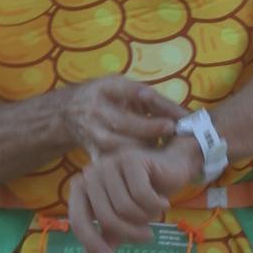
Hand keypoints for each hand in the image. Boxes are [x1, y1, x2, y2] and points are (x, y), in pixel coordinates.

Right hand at [59, 74, 183, 160]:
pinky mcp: (92, 152)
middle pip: (124, 122)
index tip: (169, 112)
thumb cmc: (106, 97)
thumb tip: (185, 116)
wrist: (67, 113)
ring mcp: (92, 133)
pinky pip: (114, 162)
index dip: (150, 101)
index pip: (130, 92)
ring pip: (120, 146)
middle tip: (171, 130)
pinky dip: (132, 165)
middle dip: (150, 128)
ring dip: (144, 148)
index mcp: (106, 88)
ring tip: (164, 149)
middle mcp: (96, 110)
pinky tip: (149, 165)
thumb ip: (153, 100)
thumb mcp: (124, 87)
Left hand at [68, 136, 201, 252]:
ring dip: (145, 217)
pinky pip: (142, 195)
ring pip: (126, 207)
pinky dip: (156, 205)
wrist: (171, 170)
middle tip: (147, 236)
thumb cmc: (142, 196)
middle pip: (106, 217)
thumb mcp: (121, 221)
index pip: (78, 220)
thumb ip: (104, 240)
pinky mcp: (132, 159)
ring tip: (154, 212)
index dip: (92, 243)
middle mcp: (91, 173)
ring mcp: (111, 164)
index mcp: (81, 188)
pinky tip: (163, 201)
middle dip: (129, 233)